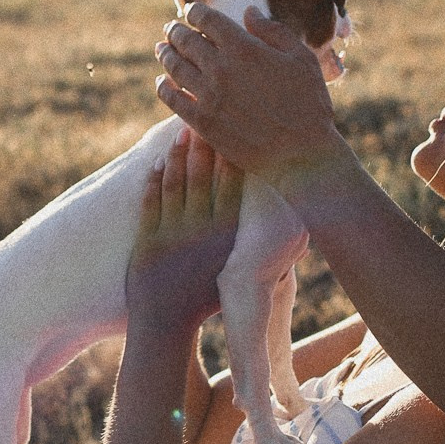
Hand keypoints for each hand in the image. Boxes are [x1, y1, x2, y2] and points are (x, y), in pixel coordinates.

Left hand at [127, 126, 244, 336]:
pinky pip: (151, 200)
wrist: (166, 325)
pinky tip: (157, 162)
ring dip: (178, 154)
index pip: (232, 187)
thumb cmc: (208, 299)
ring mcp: (171, 235)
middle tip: (204, 118)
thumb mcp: (238, 274)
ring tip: (181, 132)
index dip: (231, 156)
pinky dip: (154, 179)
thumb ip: (257, 249)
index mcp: (226, 238)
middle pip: (202, 177)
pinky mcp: (147, 239)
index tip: (233, 131)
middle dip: (203, 144)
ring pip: (176, 183)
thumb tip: (297, 234)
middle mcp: (201, 233)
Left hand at [154, 2, 344, 183]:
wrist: (302, 154)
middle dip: (176, 31)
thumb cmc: (309, 105)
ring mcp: (209, 96)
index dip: (196, 12)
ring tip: (161, 48)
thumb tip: (249, 12)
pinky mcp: (202, 122)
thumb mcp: (301, 59)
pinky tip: (162, 83)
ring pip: (175, 67)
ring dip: (165, 54)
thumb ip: (273, 31)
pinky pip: (173, 100)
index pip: (208, 20)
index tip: (192, 11)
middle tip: (171, 29)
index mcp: (244, 48)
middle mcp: (221, 68)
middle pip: (186, 41)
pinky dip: (164, 88)